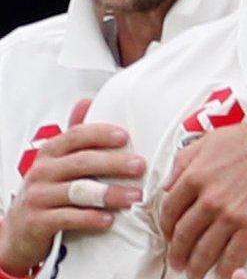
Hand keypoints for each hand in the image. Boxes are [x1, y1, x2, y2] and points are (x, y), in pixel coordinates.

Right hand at [0, 100, 144, 275]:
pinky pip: (67, 218)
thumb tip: (88, 101)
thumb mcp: (57, 161)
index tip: (126, 137)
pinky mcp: (36, 222)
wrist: (19, 232)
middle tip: (141, 167)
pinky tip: (109, 219)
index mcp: (51, 152)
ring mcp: (37, 196)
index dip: (100, 134)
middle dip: (114, 163)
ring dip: (110, 194)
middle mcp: (42, 171)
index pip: (76, 136)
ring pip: (78, 191)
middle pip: (82, 162)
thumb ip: (75, 136)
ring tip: (135, 197)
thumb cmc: (48, 191)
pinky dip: (89, 218)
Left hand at [159, 84, 246, 278]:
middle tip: (178, 261)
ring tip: (196, 272)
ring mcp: (231, 214)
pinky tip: (224, 273)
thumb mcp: (211, 140)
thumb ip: (184, 160)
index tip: (169, 237)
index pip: (169, 212)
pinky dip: (225, 270)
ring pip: (204, 251)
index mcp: (195, 176)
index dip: (166, 229)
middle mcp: (209, 198)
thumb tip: (167, 184)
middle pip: (183, 236)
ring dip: (197, 267)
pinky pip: (233, 256)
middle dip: (177, 254)